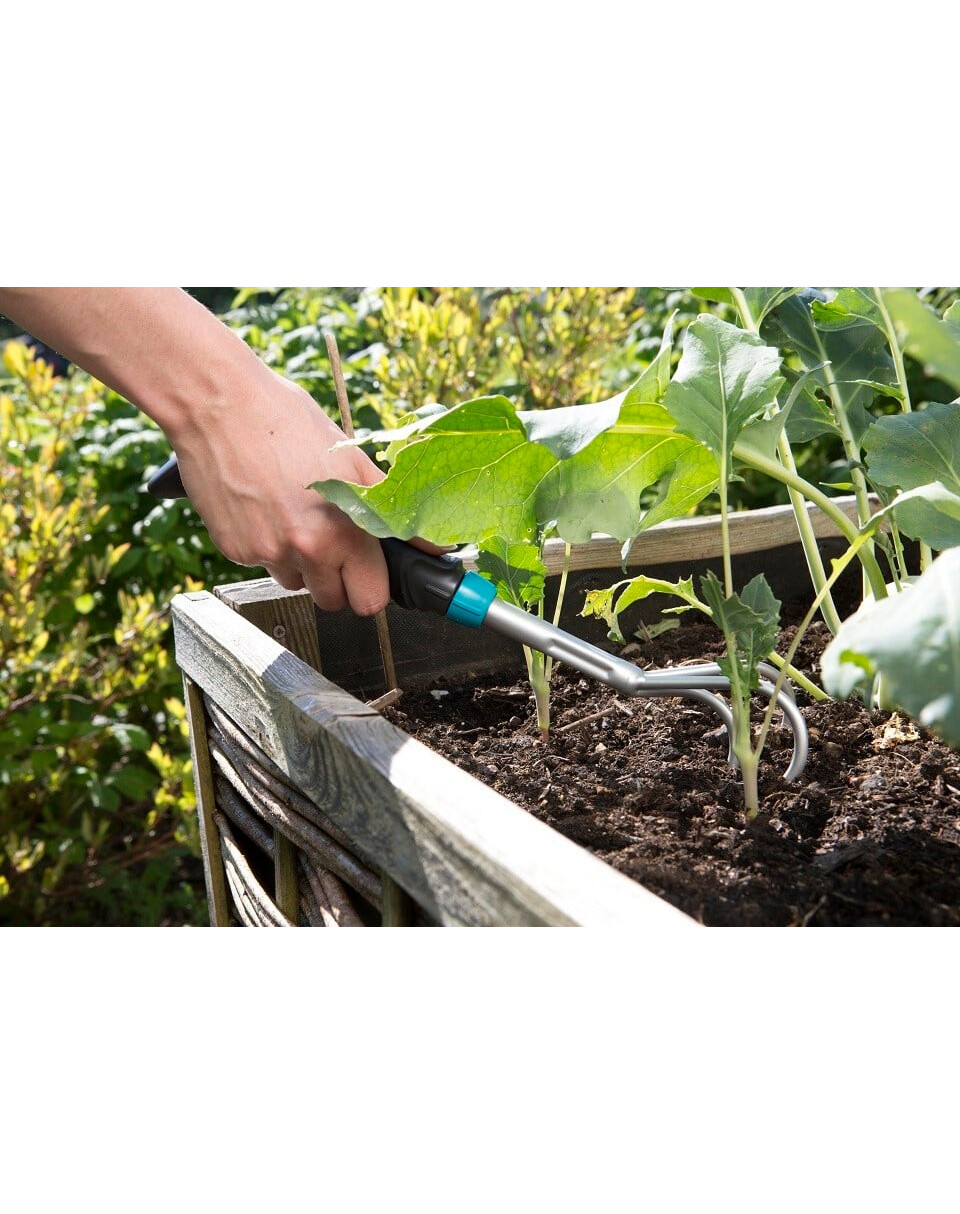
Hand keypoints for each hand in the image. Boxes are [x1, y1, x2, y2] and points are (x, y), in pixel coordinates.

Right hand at [174, 371, 390, 614]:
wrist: (216, 403)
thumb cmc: (284, 421)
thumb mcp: (351, 460)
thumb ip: (393, 509)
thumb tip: (434, 545)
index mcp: (344, 529)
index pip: (371, 599)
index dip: (373, 584)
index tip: (370, 571)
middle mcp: (306, 549)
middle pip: (334, 602)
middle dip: (338, 581)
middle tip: (333, 543)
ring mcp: (267, 553)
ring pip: (297, 583)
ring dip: (301, 564)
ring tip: (294, 515)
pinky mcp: (235, 550)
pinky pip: (263, 565)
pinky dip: (267, 546)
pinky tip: (264, 507)